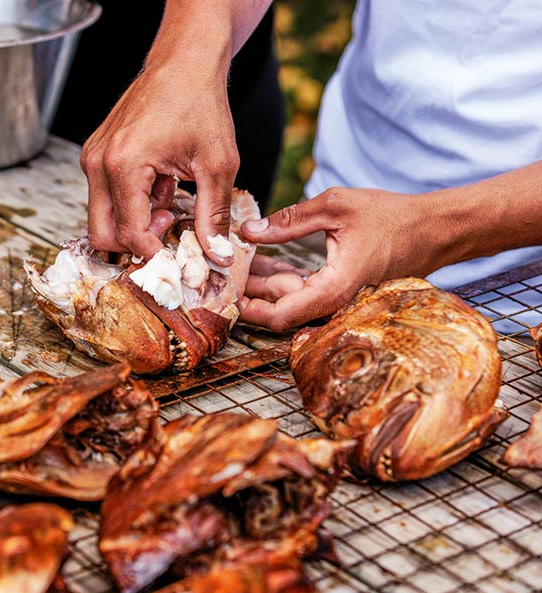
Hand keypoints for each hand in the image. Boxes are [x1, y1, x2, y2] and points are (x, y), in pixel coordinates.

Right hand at [80, 63, 238, 263]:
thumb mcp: (218, 164)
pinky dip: (131, 203)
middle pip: (101, 234)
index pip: (129, 232)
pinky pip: (105, 197)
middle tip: (170, 229)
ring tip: (171, 200)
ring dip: (135, 222)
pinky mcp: (96, 154)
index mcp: (123, 165)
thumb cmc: (200, 103)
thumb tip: (217, 256)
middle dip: (135, 243)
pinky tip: (161, 185)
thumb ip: (214, 216)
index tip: (178, 255)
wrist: (184, 61)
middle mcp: (98, 162)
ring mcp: (92, 157)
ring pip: (102, 217)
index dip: (155, 252)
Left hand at [238, 187, 443, 330]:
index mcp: (335, 288)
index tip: (225, 291)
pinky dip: (286, 282)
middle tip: (226, 271)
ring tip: (242, 262)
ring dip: (266, 286)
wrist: (436, 230)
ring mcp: (342, 302)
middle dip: (251, 294)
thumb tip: (247, 231)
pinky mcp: (344, 295)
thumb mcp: (335, 206)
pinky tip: (266, 263)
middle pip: (281, 312)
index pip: (280, 316)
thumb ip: (288, 221)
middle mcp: (338, 304)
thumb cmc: (392, 215)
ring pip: (292, 304)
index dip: (248, 309)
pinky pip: (307, 295)